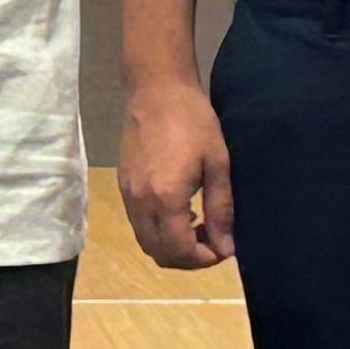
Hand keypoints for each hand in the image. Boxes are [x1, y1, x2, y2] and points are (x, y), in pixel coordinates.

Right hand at [120, 81, 237, 267]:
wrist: (156, 89)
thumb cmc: (193, 122)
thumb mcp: (217, 164)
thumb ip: (221, 210)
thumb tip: (226, 248)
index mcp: (165, 198)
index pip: (181, 250)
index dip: (205, 259)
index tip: (223, 248)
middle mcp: (140, 202)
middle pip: (159, 253)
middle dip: (188, 258)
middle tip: (212, 241)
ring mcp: (127, 194)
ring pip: (145, 242)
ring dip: (171, 246)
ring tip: (197, 227)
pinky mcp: (123, 185)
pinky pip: (138, 224)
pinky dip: (158, 231)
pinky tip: (179, 212)